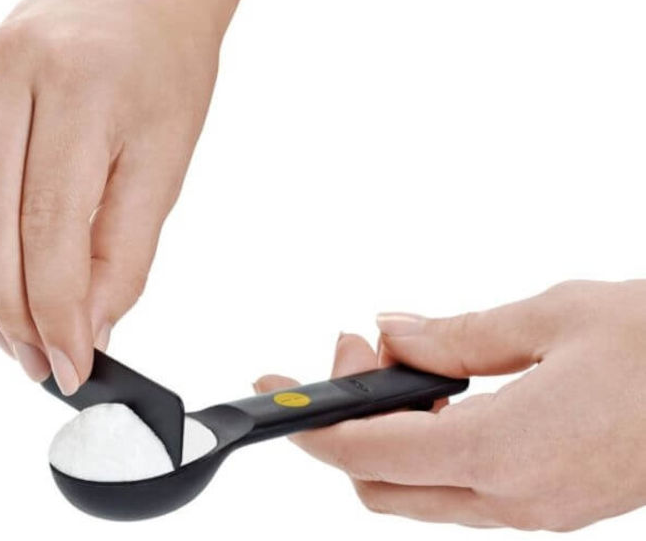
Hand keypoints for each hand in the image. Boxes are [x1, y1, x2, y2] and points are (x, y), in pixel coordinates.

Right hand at [0, 0, 284, 392]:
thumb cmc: (166, 63)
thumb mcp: (168, 157)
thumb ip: (127, 245)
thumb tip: (92, 322)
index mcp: (78, 90)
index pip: (50, 230)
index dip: (56, 311)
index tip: (71, 363)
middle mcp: (10, 79)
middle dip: (11, 311)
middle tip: (37, 361)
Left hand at [255, 280, 645, 530]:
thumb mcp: (549, 316)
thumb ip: (455, 334)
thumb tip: (390, 332)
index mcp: (505, 450)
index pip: (368, 452)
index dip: (311, 426)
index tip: (276, 393)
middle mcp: (513, 498)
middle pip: (381, 484)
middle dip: (347, 424)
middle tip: (355, 353)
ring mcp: (533, 510)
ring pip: (417, 491)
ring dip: (387, 433)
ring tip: (398, 362)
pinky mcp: (549, 503)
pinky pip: (459, 488)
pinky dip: (427, 444)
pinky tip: (440, 394)